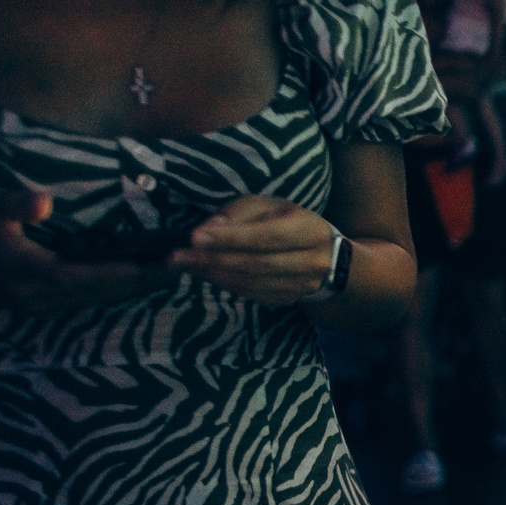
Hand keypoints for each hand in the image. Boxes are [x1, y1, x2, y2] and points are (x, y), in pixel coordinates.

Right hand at [0, 189, 172, 316]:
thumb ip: (14, 204)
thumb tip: (45, 200)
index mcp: (24, 271)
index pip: (78, 275)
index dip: (116, 272)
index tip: (151, 265)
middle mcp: (39, 296)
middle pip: (99, 291)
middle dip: (141, 280)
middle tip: (183, 265)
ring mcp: (44, 306)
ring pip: (99, 298)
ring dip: (136, 287)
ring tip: (174, 272)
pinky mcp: (47, 307)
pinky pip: (91, 299)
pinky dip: (118, 288)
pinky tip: (144, 278)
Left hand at [169, 196, 340, 306]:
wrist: (327, 255)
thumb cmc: (289, 220)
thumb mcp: (269, 205)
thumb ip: (239, 213)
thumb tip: (208, 229)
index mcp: (309, 230)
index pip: (266, 236)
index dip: (230, 238)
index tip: (195, 237)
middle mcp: (312, 262)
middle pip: (257, 264)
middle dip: (214, 260)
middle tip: (178, 257)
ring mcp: (302, 285)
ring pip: (253, 284)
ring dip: (215, 275)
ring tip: (185, 265)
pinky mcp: (290, 299)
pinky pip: (253, 295)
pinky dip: (225, 284)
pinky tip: (205, 274)